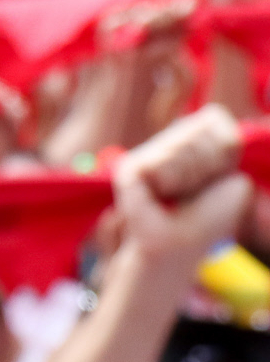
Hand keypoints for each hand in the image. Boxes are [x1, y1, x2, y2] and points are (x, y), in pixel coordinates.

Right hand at [114, 104, 250, 271]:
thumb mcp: (234, 178)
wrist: (180, 244)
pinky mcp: (127, 169)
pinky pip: (161, 161)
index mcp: (188, 141)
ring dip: (189, 177)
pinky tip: (160, 197)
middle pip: (197, 129)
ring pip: (180, 144)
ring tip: (176, 198)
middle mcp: (162, 144)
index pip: (213, 118)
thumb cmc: (208, 219)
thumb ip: (226, 142)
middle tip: (193, 193)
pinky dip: (170, 181)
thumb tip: (205, 119)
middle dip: (207, 164)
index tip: (215, 178)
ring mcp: (143, 155)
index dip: (224, 148)